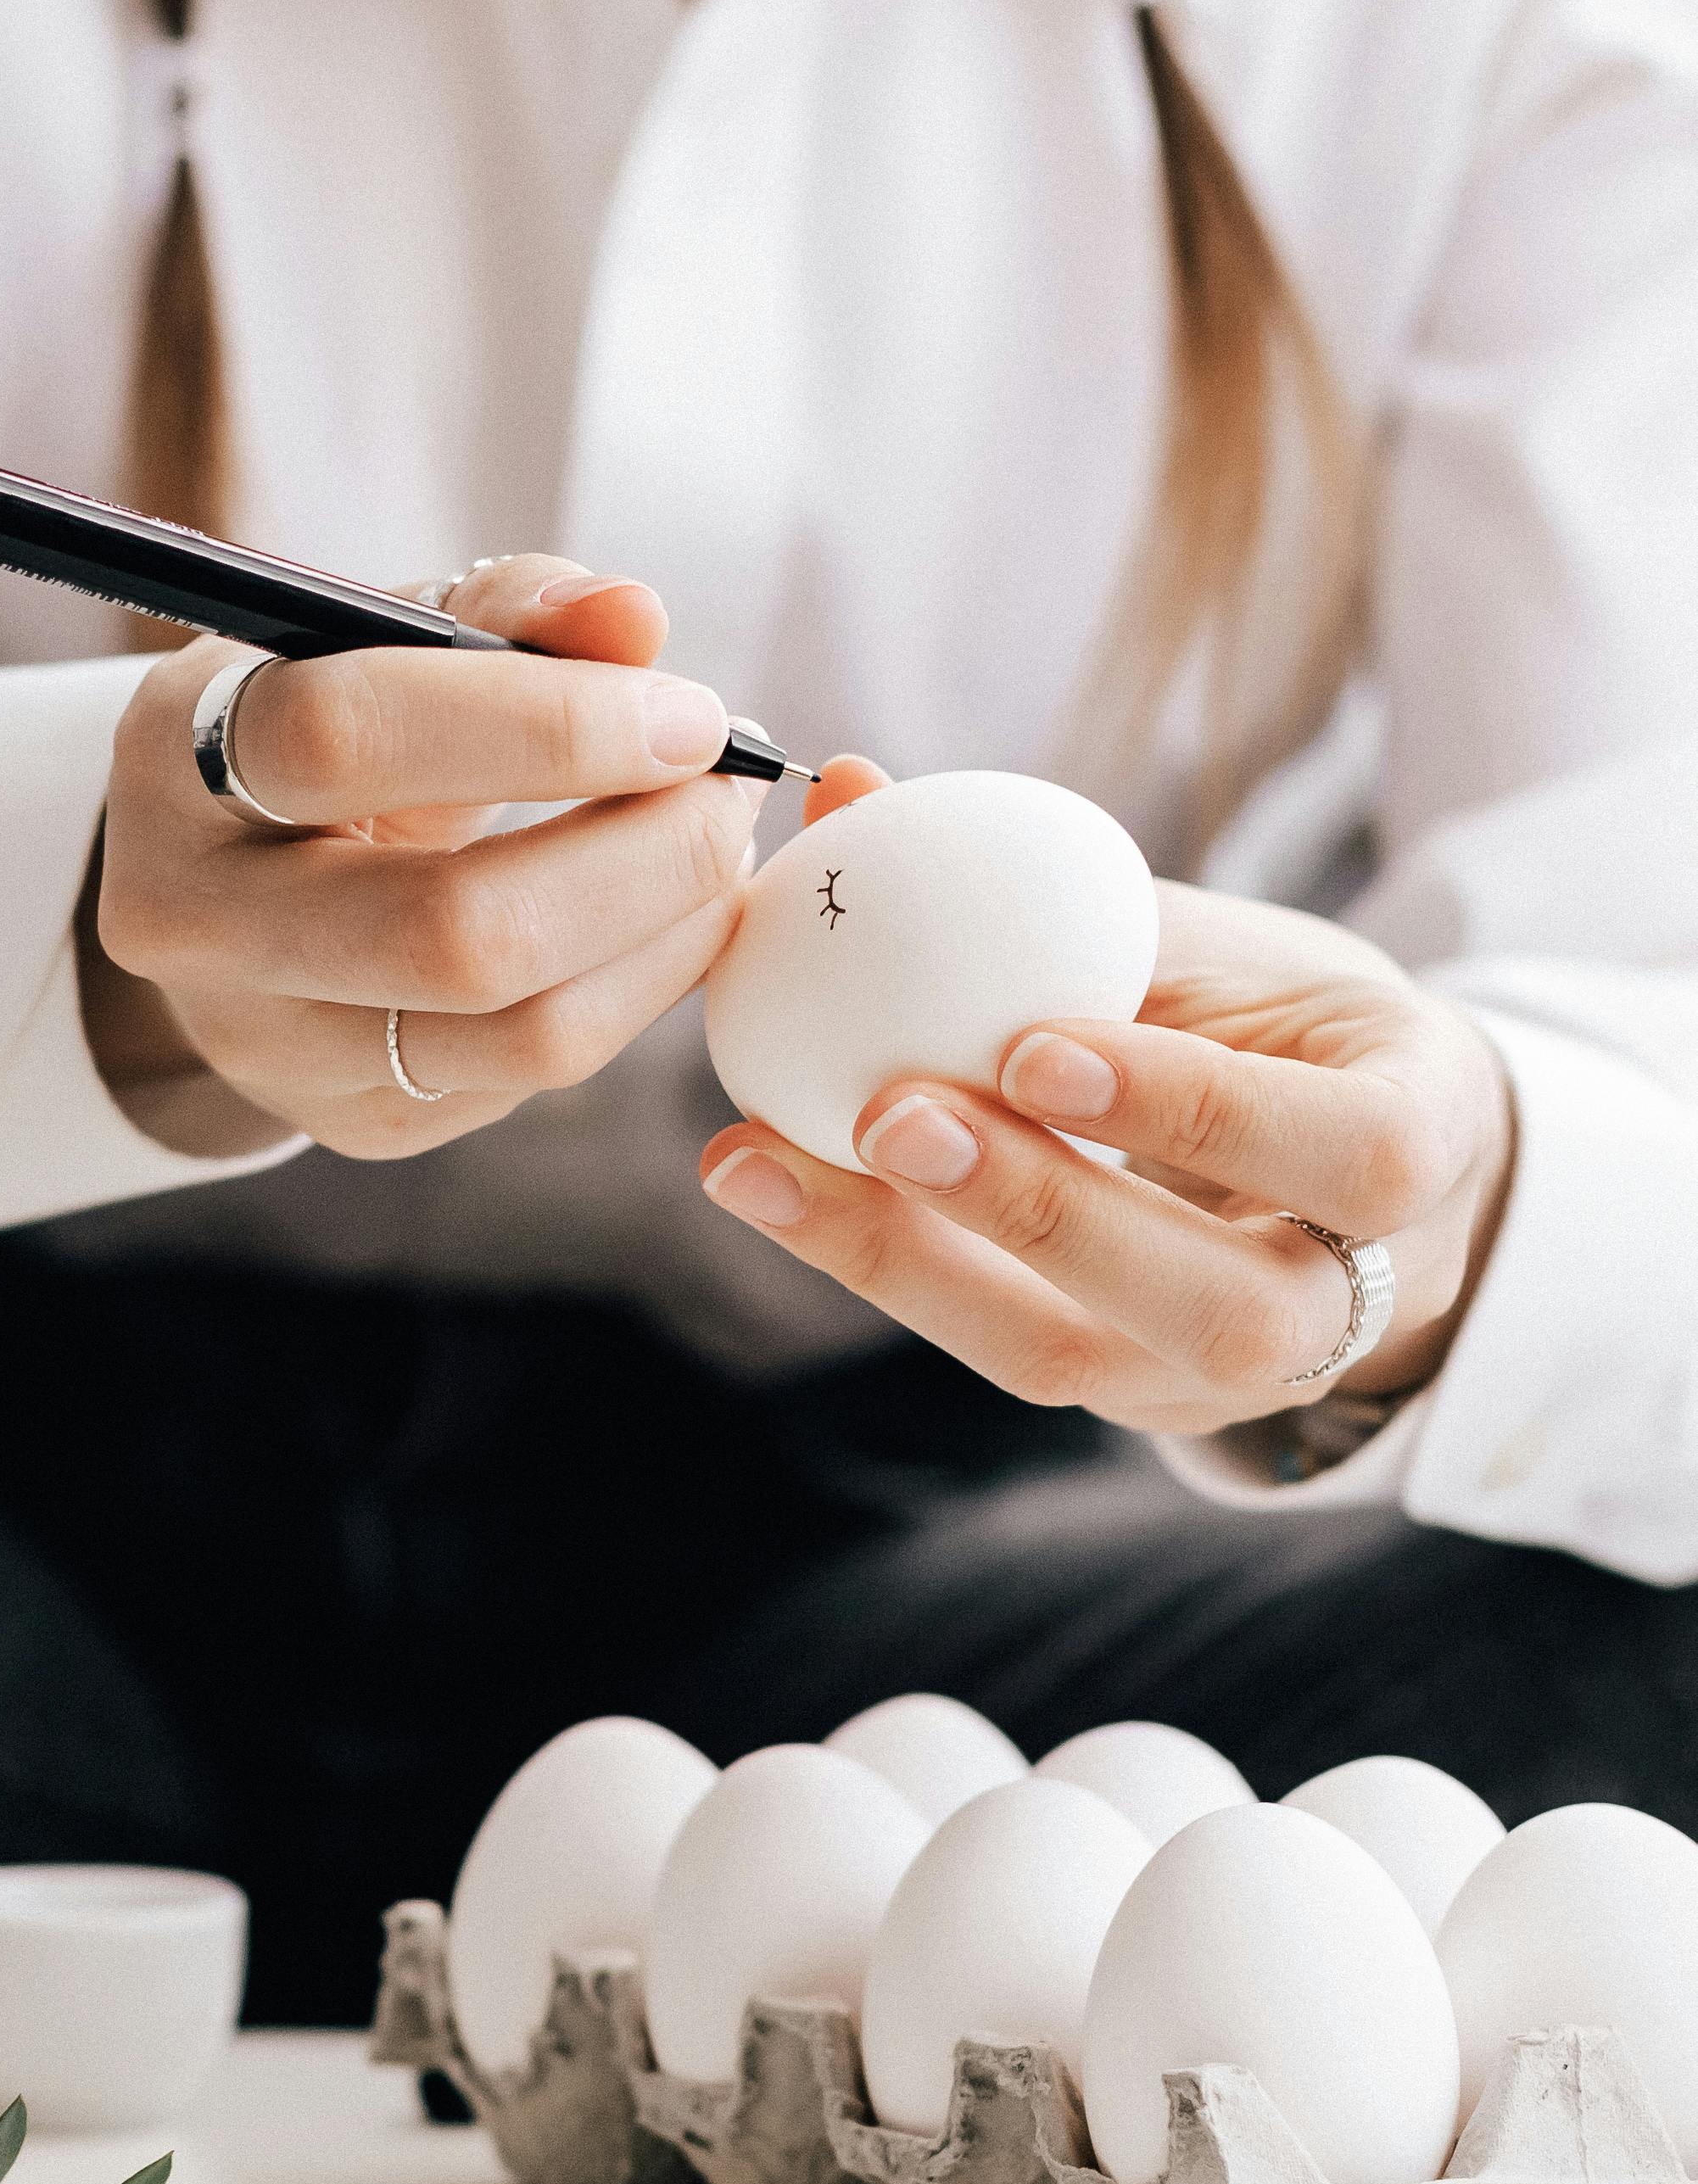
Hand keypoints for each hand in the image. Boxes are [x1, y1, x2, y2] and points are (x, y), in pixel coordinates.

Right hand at [85, 559, 762, 1154]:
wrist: (234, 892)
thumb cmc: (326, 732)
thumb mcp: (380, 639)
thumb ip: (509, 608)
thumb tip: (633, 618)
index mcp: (175, 758)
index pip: (344, 736)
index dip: (544, 724)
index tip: (686, 712)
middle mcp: (197, 923)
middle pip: (452, 932)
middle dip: (641, 857)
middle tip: (729, 788)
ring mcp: (273, 1048)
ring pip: (523, 1032)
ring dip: (668, 934)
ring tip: (718, 847)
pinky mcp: (360, 1125)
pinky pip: (541, 1075)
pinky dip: (643, 988)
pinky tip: (669, 917)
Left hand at [697, 760, 1515, 1432]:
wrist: (1360, 1180)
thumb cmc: (1298, 1032)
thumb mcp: (1245, 953)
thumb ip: (1076, 899)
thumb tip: (853, 788)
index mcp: (1419, 1149)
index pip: (1342, 1153)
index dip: (1185, 1108)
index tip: (1032, 1046)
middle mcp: (1342, 1300)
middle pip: (1212, 1305)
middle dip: (1040, 1213)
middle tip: (890, 1116)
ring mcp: (1230, 1377)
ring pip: (1073, 1356)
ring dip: (906, 1259)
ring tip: (763, 1166)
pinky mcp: (1128, 1396)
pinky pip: (998, 1344)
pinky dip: (878, 1263)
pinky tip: (772, 1187)